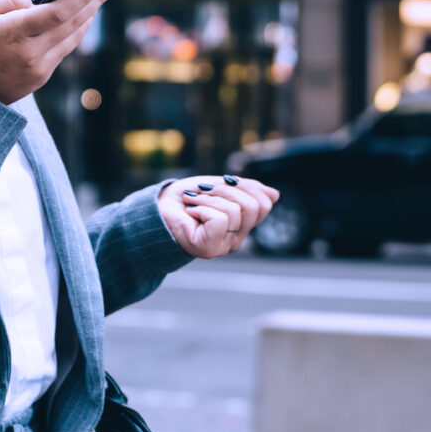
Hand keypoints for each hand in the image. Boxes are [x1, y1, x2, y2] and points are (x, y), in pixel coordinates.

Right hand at [0, 0, 116, 104]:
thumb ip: (9, 2)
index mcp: (13, 35)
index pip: (57, 12)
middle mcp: (31, 53)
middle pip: (72, 23)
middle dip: (94, 0)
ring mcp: (39, 68)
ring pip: (73, 37)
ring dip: (90, 14)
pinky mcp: (42, 78)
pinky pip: (65, 49)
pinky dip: (76, 30)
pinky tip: (83, 17)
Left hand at [158, 175, 279, 259]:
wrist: (155, 207)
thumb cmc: (184, 198)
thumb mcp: (218, 187)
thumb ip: (244, 190)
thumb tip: (275, 195)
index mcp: (241, 224)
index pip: (264, 203)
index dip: (247, 186)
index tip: (222, 182)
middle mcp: (236, 239)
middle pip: (255, 206)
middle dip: (226, 190)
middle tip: (203, 192)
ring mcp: (224, 246)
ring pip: (235, 211)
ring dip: (208, 198)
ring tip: (193, 203)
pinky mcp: (209, 249)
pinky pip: (220, 219)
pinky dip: (202, 208)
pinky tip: (190, 213)